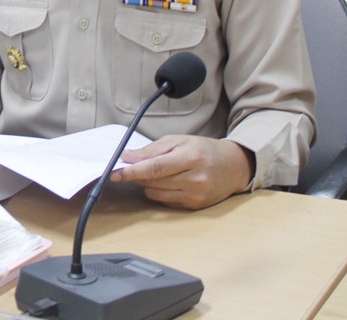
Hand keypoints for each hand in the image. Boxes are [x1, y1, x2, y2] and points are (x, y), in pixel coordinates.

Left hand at [110, 134, 252, 209]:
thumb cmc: (203, 150)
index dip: (131, 171)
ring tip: (155, 172)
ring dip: (147, 183)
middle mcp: (194, 179)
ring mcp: (195, 195)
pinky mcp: (194, 206)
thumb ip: (152, 150)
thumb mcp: (179, 140)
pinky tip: (166, 182)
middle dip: (136, 175)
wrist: (233, 167)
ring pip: (156, 193)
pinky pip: (165, 201)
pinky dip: (159, 192)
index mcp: (190, 158)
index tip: (114, 173)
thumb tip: (128, 157)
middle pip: (153, 181)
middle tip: (127, 168)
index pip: (154, 168)